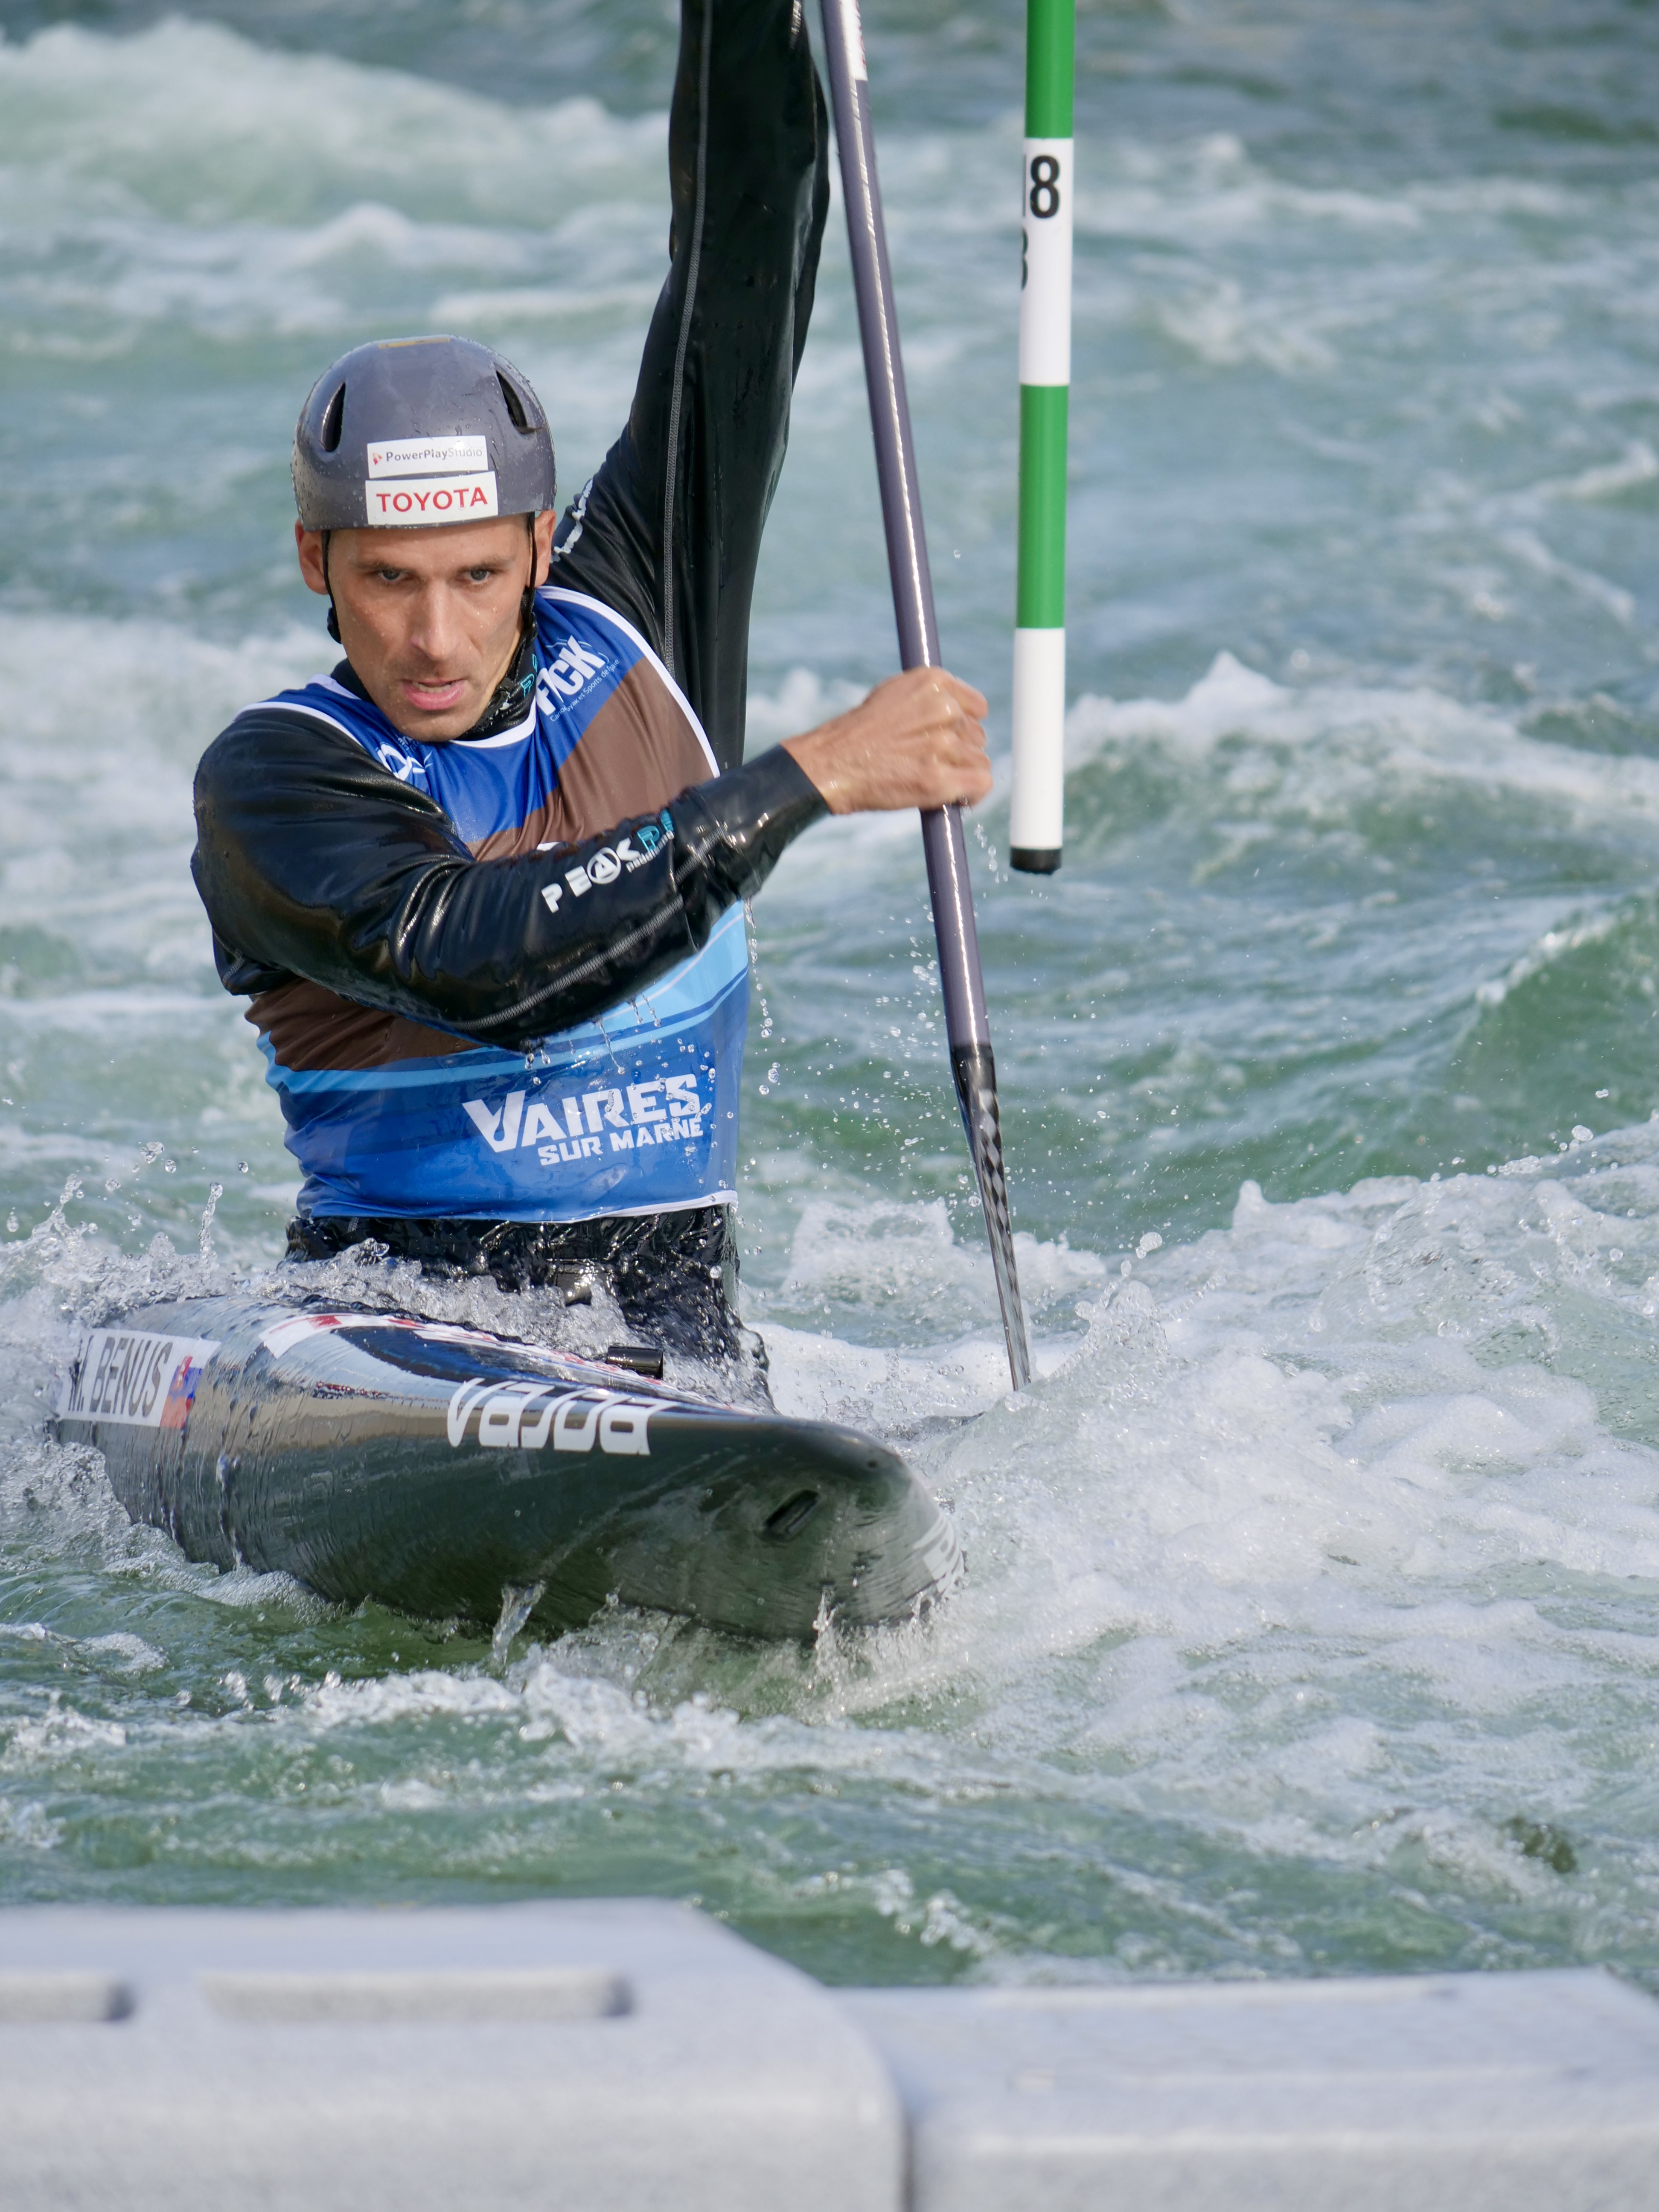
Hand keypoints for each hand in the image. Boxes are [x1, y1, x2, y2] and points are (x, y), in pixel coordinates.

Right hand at [782, 668, 991, 814]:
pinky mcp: (939, 779)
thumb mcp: (892, 695)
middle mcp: (942, 708)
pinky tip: (956, 800)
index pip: (976, 707)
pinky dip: (973, 795)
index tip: (949, 740)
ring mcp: (942, 745)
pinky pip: (981, 784)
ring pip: (980, 761)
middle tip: (928, 764)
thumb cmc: (857, 735)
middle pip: (977, 737)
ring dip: (962, 775)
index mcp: (933, 682)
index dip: (964, 728)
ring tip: (930, 780)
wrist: (830, 765)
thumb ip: (928, 698)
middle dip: (960, 753)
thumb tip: (961, 711)